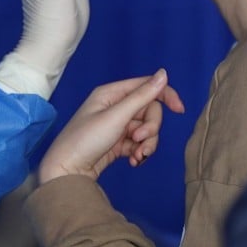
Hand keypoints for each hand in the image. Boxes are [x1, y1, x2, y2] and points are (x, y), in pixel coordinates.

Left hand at [38, 69, 184, 183]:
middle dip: (151, 127)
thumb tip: (164, 74)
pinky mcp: (118, 144)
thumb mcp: (116, 117)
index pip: (146, 86)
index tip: (180, 111)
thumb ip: (142, 96)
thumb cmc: (85, 140)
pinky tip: (134, 162)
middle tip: (140, 140)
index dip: (165, 96)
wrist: (67, 172)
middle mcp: (115, 107)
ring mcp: (117, 126)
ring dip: (147, 143)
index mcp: (111, 94)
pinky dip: (141, 152)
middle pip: (149, 110)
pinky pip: (139, 143)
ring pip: (146, 129)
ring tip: (137, 156)